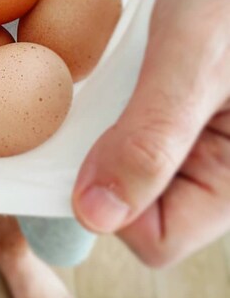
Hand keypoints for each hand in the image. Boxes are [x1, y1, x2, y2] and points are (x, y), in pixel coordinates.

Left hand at [72, 0, 229, 266]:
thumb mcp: (196, 58)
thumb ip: (152, 138)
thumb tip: (96, 216)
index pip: (157, 239)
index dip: (113, 207)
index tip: (88, 150)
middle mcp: (214, 170)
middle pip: (135, 209)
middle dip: (99, 169)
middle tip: (82, 113)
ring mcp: (192, 144)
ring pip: (124, 172)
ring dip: (97, 140)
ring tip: (95, 90)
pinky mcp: (172, 117)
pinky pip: (125, 137)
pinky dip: (103, 117)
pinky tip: (101, 83)